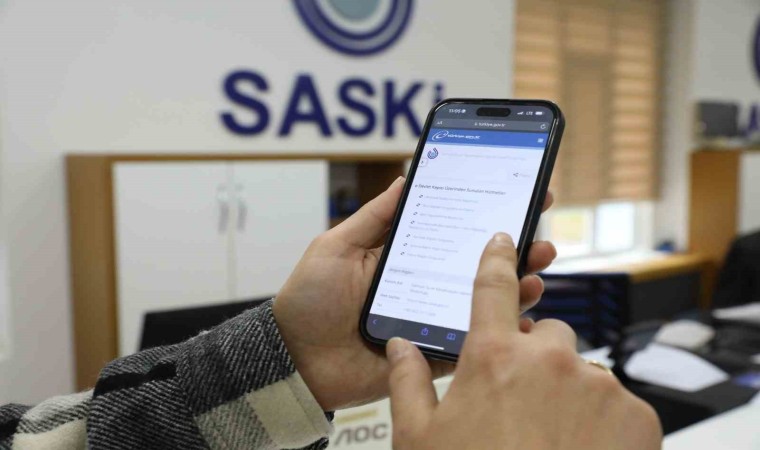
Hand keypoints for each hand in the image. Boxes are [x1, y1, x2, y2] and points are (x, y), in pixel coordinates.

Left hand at [274, 177, 556, 410]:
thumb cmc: (309, 299)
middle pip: (480, 265)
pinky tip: (524, 322)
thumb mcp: (336, 246)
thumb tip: (406, 177)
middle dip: (516, 250)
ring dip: (518, 287)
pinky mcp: (434, 352)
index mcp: (407, 256)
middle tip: (539, 238)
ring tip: (534, 275)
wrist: (295, 358)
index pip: (456, 230)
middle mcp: (427, 283)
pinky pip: (475, 341)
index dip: (489, 213)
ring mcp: (434, 318)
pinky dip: (502, 332)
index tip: (524, 192)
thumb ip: (374, 217)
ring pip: (485, 301)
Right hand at [386, 233, 661, 449]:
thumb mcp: (419, 440)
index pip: (493, 287)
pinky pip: (615, 402)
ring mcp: (597, 384)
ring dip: (566, 393)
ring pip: (580, 372)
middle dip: (533, 358)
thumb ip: (407, 383)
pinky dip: (600, 421)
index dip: (497, 259)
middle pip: (545, 335)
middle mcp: (549, 359)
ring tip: (548, 438)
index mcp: (494, 358)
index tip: (505, 239)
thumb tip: (398, 345)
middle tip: (518, 403)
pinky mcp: (636, 415)